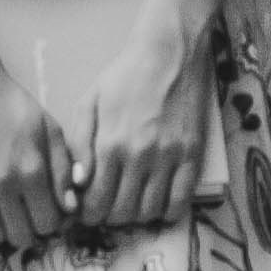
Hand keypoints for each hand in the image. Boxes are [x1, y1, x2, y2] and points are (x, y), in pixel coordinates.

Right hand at [0, 44, 81, 251]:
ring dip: (1, 232)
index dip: (52, 223)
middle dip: (28, 230)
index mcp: (33, 170)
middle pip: (21, 235)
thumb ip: (64, 170)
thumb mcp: (49, 130)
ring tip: (3, 216)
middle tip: (25, 216)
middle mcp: (3, 182)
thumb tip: (71, 208)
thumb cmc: (11, 104)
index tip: (46, 214)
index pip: (49, 222)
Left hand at [63, 27, 211, 233]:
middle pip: (121, 212)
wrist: (170, 52)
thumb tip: (78, 183)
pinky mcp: (193, 155)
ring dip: (137, 216)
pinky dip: (167, 213)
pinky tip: (159, 206)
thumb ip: (79, 143)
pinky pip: (180, 201)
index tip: (88, 212)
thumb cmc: (125, 75)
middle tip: (108, 210)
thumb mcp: (89, 101)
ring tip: (131, 205)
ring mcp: (168, 157)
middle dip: (110, 218)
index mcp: (110, 144)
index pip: (95, 201)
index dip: (88, 215)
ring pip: (149, 211)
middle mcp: (139, 156)